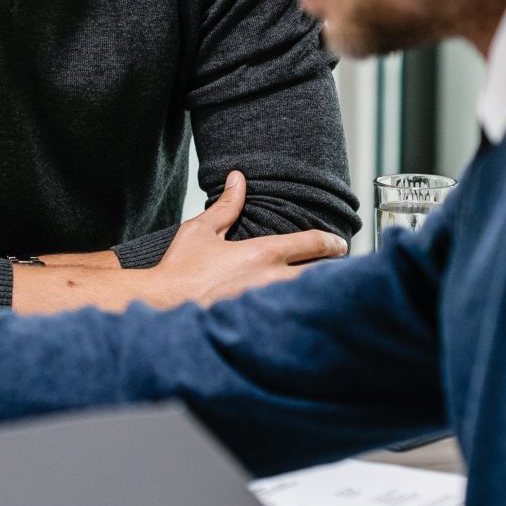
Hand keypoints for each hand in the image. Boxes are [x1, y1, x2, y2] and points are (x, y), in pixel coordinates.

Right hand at [149, 172, 347, 304]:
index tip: (341, 245)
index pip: (314, 244)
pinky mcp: (262, 326)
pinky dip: (304, 315)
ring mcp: (269, 305)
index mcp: (263, 253)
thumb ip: (226, 205)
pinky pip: (294, 318)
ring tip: (328, 294)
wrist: (164, 306)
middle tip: (339, 271)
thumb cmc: (181, 269)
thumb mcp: (201, 230)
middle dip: (335, 272)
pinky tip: (306, 317)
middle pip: (324, 275)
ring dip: (322, 294)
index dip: (334, 243)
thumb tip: (238, 178)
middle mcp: (274, 280)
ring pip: (312, 298)